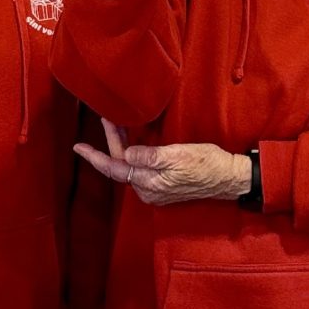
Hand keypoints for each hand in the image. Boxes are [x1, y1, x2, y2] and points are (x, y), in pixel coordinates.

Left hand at [73, 119, 248, 206]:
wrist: (229, 177)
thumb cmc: (208, 164)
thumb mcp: (179, 156)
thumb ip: (151, 157)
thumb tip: (127, 154)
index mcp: (149, 184)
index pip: (115, 168)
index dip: (95, 156)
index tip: (79, 146)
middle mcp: (148, 190)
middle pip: (121, 165)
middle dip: (112, 142)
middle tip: (106, 118)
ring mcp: (155, 189)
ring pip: (129, 166)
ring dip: (121, 145)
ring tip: (115, 124)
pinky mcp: (162, 185)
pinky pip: (139, 168)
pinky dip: (132, 152)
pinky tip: (131, 141)